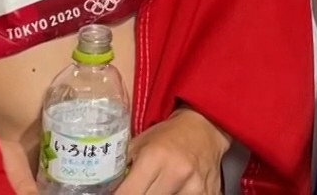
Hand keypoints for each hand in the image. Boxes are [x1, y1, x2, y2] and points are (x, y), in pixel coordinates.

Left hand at [113, 107, 229, 194]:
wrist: (206, 128)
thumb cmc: (168, 136)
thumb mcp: (138, 144)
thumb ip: (121, 168)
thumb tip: (107, 190)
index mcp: (154, 157)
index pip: (128, 194)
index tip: (117, 194)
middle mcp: (177, 173)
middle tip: (138, 189)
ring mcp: (196, 187)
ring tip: (157, 187)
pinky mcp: (209, 194)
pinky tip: (175, 189)